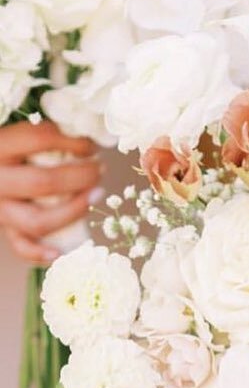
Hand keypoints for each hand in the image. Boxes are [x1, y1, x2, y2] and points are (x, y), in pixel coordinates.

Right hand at [0, 120, 102, 264]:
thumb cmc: (10, 153)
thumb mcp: (18, 138)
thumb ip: (42, 137)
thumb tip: (90, 134)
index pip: (37, 139)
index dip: (71, 141)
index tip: (91, 145)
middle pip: (43, 183)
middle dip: (79, 177)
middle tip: (99, 169)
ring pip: (38, 220)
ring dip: (73, 211)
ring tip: (96, 195)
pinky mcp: (5, 228)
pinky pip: (22, 247)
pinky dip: (41, 253)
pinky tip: (60, 252)